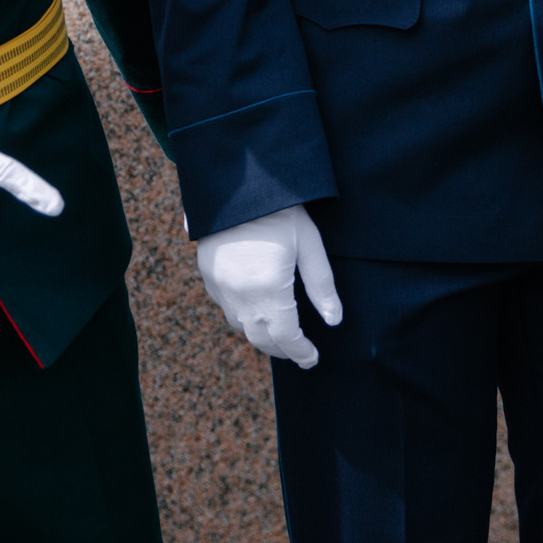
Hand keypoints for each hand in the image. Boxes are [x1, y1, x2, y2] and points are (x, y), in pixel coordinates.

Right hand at [196, 204, 343, 368]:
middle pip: (260, 338)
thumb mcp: (309, 244)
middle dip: (281, 349)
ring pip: (240, 326)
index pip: (286, 337)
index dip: (300, 352)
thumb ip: (321, 286)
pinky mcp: (208, 276)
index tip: (312, 359)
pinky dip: (243, 316)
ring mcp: (220, 286)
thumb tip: (334, 320)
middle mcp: (240, 294)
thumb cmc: (280, 211)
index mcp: (268, 289)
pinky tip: (256, 309)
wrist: (236, 183)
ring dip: (261, 335)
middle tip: (299, 352)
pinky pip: (226, 308)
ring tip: (280, 334)